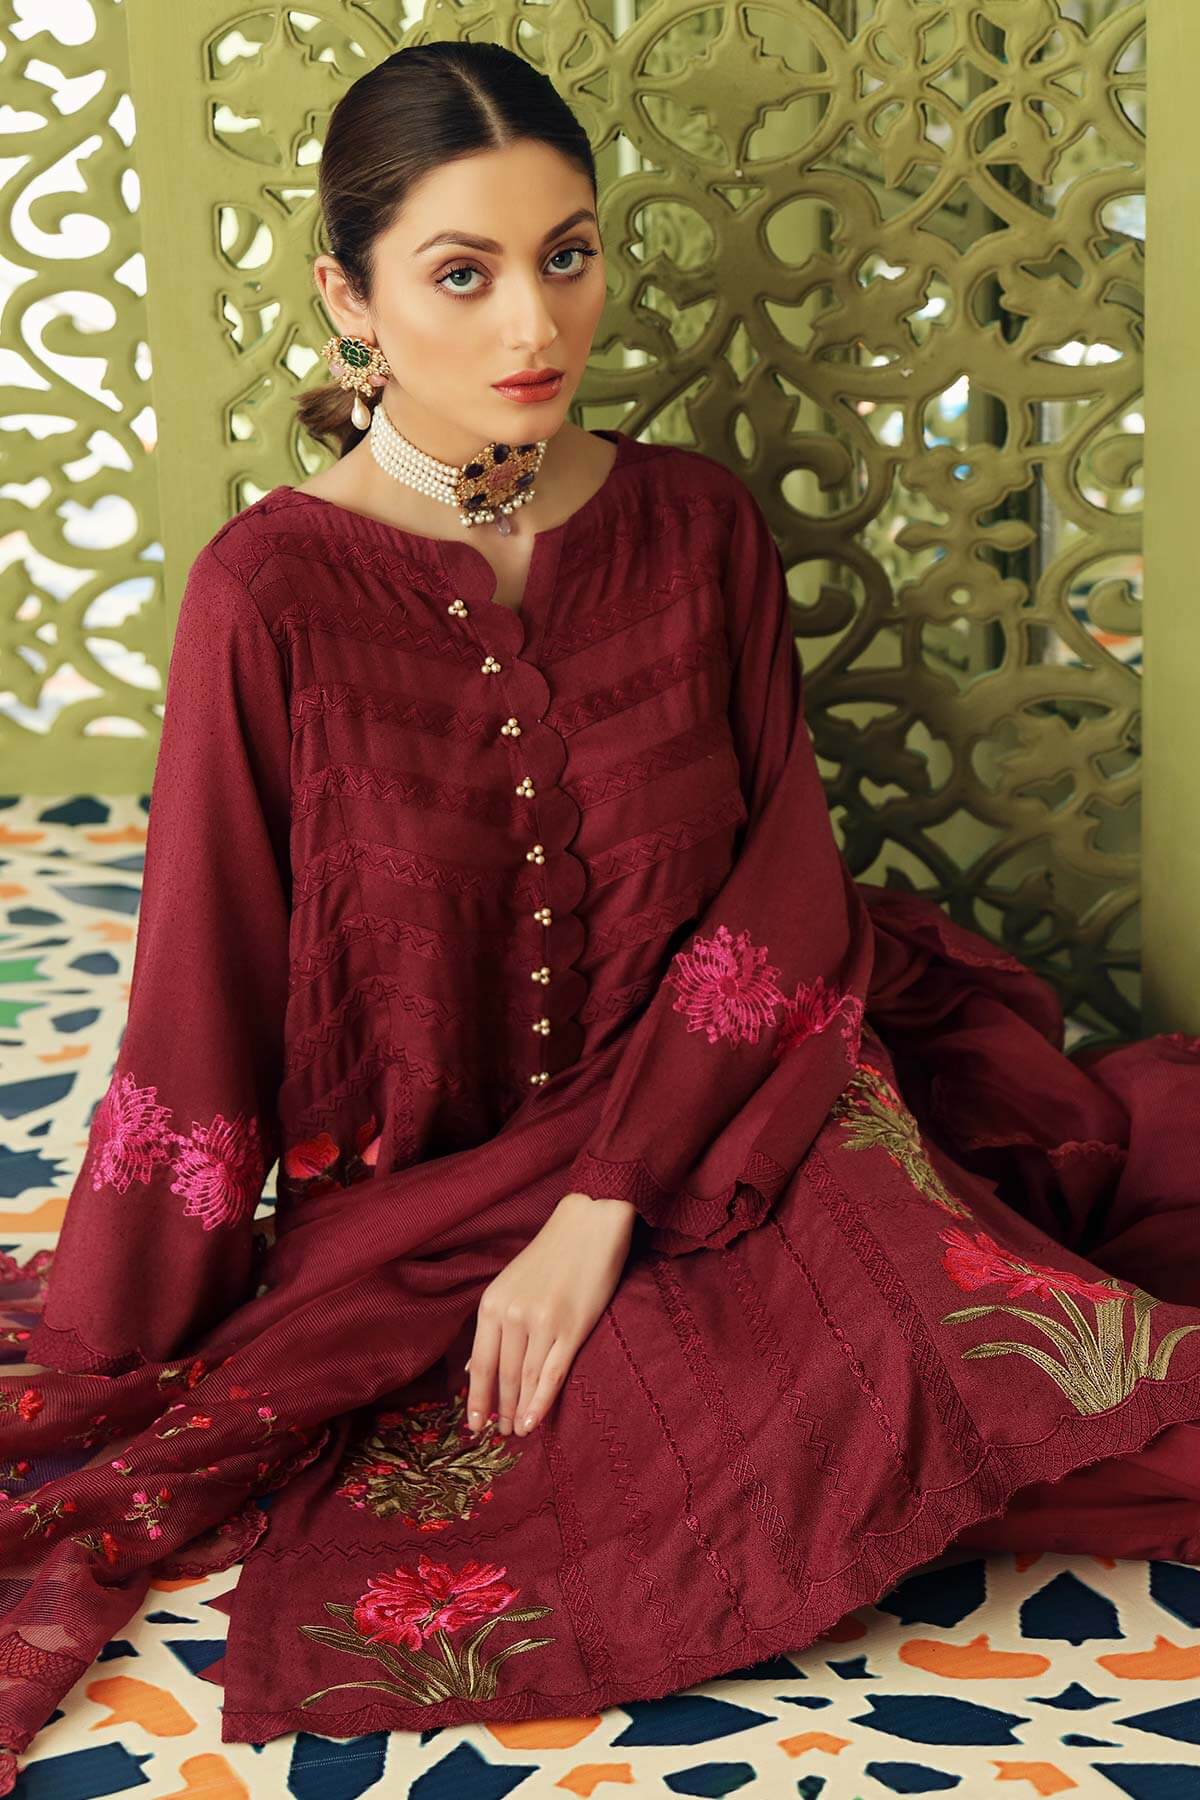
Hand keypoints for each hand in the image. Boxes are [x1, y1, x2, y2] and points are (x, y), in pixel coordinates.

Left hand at [464, 1191, 635, 1438]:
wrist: (589, 1224)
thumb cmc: (550, 1255)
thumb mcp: (510, 1285)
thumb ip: (493, 1325)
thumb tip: (470, 1366)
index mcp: (493, 1304)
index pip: (479, 1363)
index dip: (476, 1398)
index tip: (474, 1424)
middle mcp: (512, 1315)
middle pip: (502, 1376)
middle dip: (500, 1409)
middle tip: (500, 1434)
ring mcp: (542, 1322)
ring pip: (525, 1379)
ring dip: (520, 1410)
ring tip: (518, 1432)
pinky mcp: (572, 1327)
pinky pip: (552, 1373)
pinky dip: (541, 1402)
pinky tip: (534, 1421)